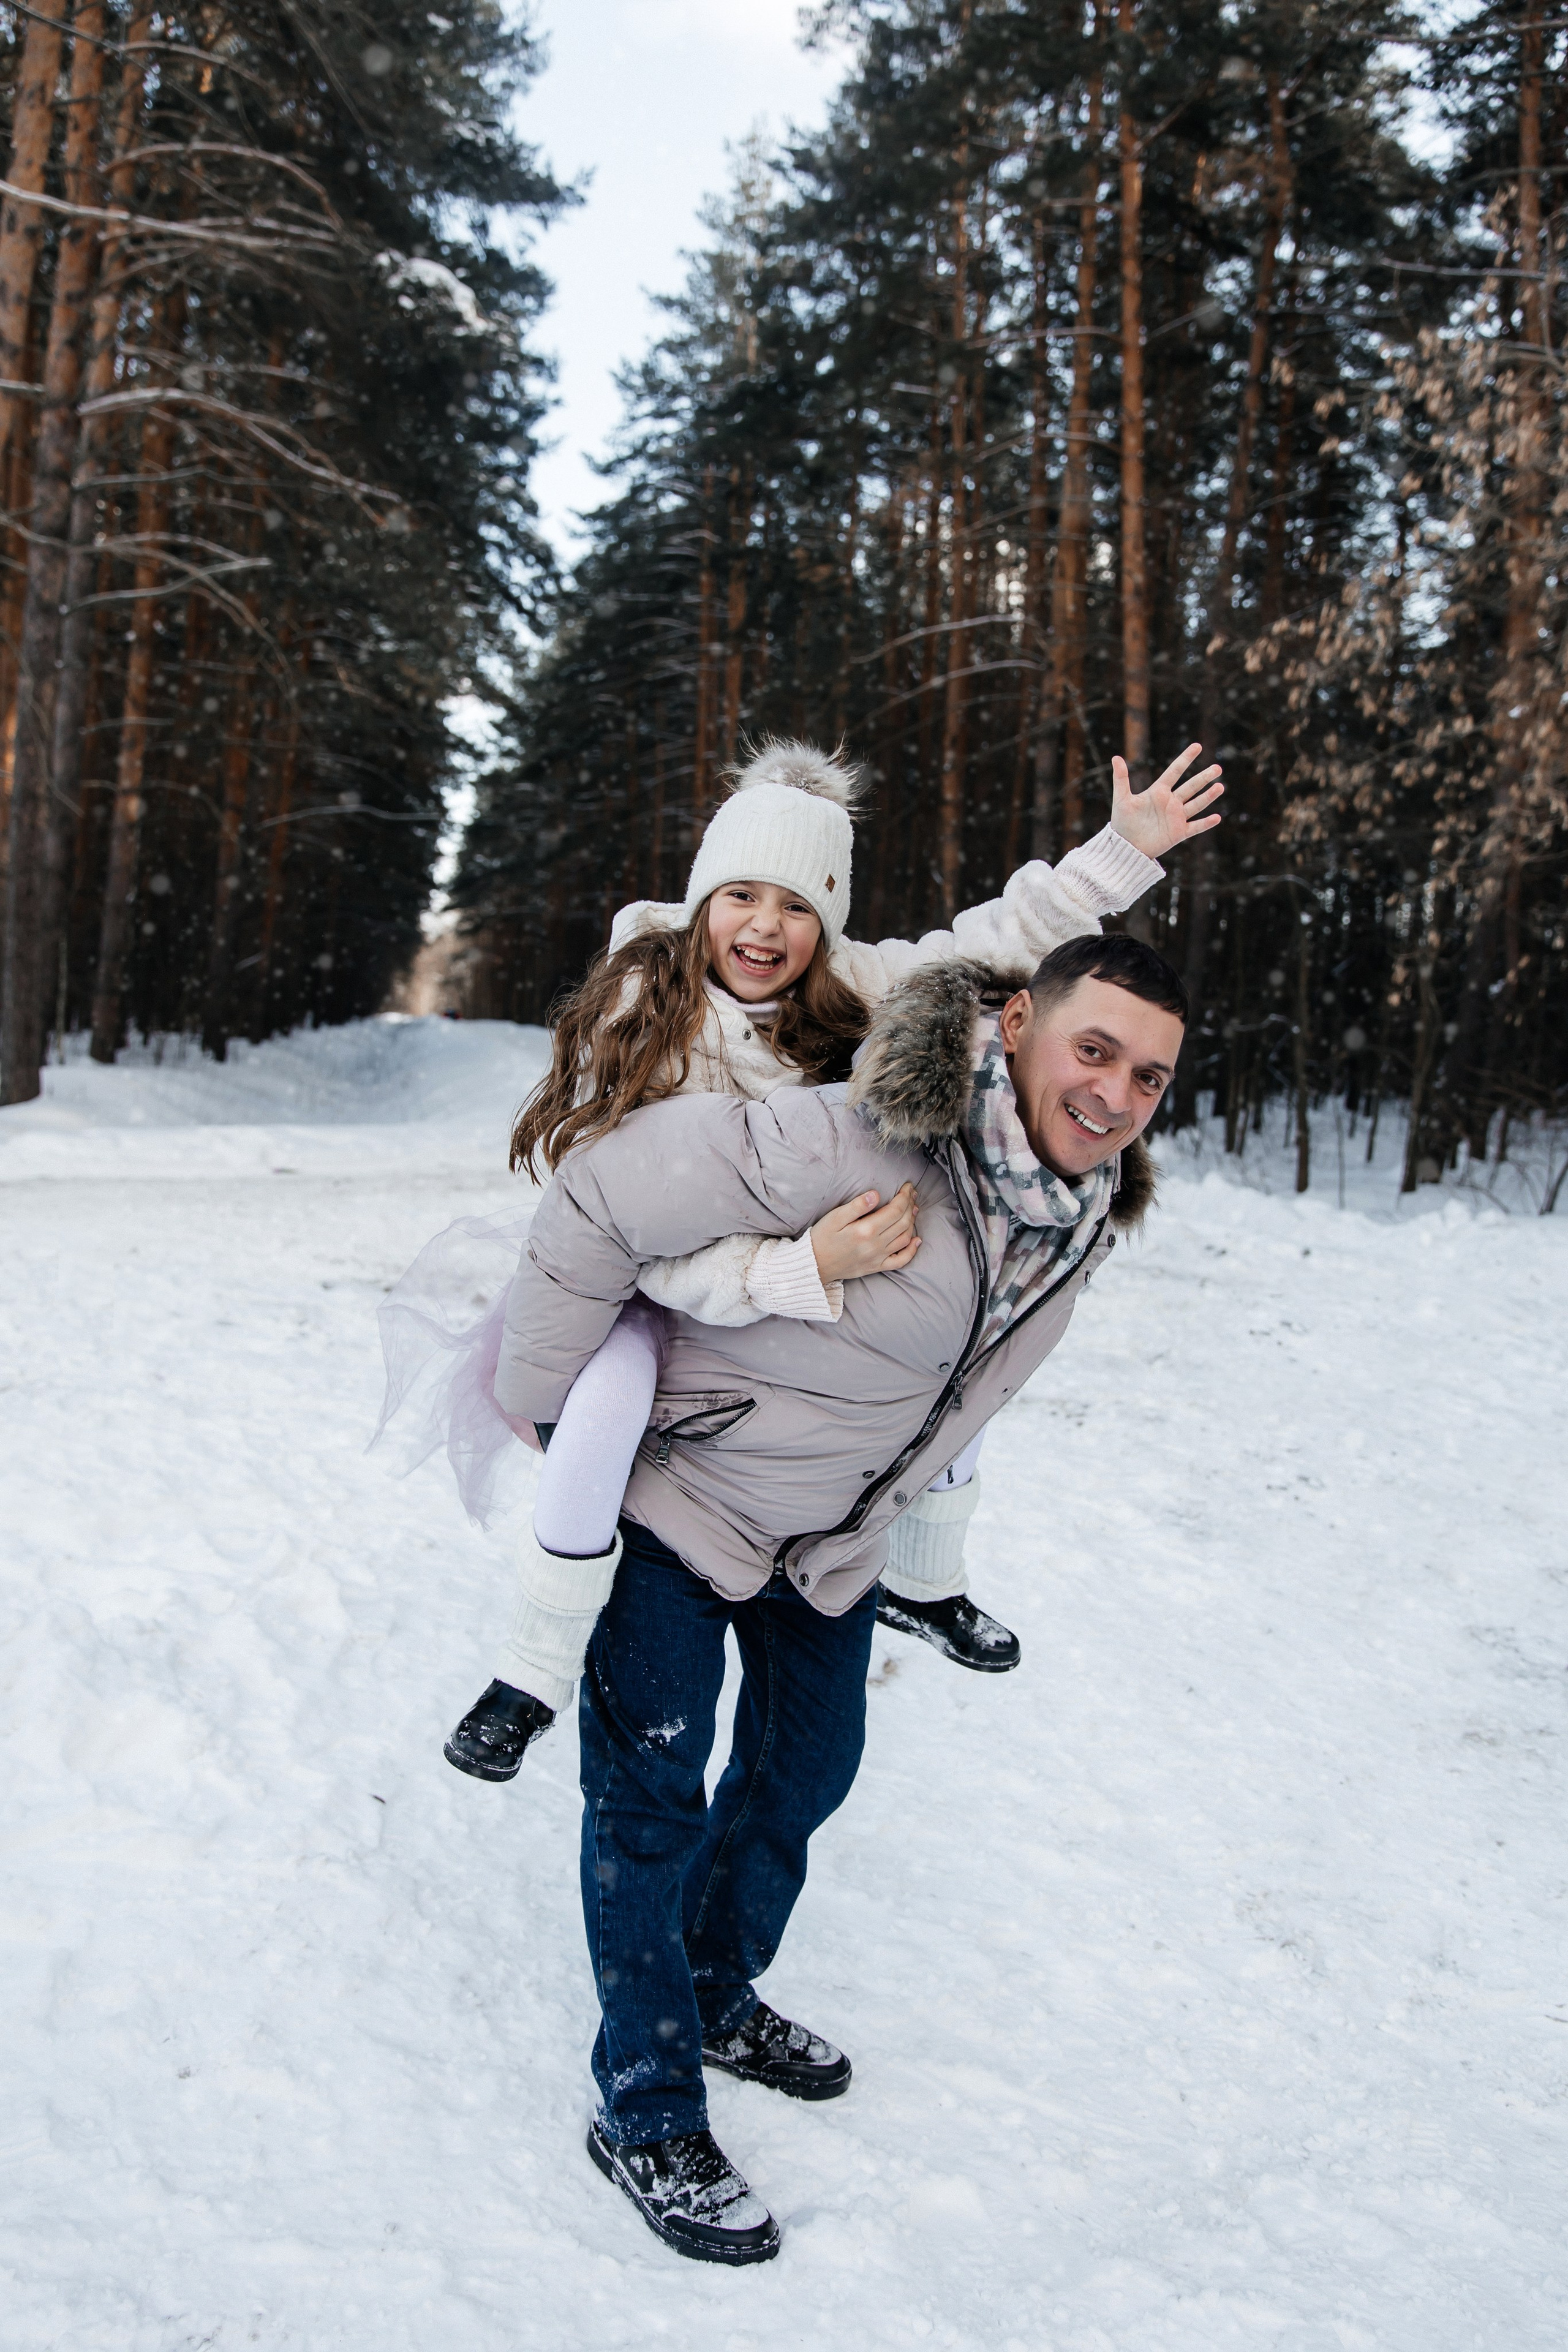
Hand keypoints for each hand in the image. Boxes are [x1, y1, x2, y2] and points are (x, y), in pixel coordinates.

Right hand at [810, 1183, 920, 1283]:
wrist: (814, 1264)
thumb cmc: (823, 1237)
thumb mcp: (835, 1217)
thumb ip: (857, 1206)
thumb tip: (876, 1194)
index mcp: (866, 1230)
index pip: (895, 1210)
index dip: (905, 1196)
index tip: (907, 1186)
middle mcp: (876, 1245)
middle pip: (903, 1222)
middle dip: (910, 1205)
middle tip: (911, 1194)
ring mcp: (878, 1257)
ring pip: (905, 1238)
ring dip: (913, 1222)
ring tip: (913, 1209)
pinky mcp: (877, 1267)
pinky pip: (901, 1261)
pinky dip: (912, 1250)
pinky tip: (916, 1240)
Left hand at [1110, 742, 1223, 858]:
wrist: (1125, 846)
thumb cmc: (1122, 822)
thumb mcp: (1121, 799)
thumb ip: (1121, 778)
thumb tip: (1116, 757)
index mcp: (1158, 791)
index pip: (1175, 771)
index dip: (1185, 758)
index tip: (1197, 746)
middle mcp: (1170, 802)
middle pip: (1191, 786)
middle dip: (1204, 777)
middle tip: (1217, 768)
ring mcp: (1176, 817)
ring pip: (1196, 804)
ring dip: (1208, 796)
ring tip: (1220, 787)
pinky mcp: (1178, 833)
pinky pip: (1195, 827)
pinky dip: (1205, 823)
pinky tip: (1217, 817)